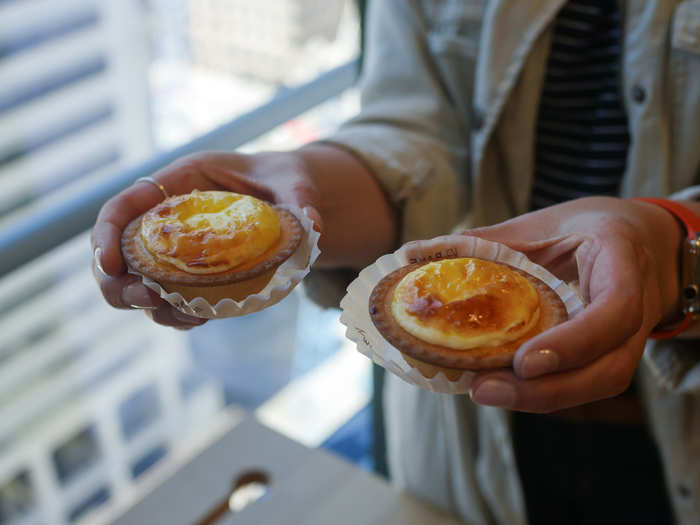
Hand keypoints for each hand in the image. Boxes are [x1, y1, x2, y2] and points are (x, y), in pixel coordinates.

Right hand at [91, 151, 321, 328]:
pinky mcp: (194, 275)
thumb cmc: (283, 179)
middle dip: (119, 283)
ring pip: (138, 283)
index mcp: (179, 184)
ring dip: (148, 306)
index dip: (106, 235)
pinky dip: (175, 314)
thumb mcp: (292, 180)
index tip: (109, 264)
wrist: (292, 199)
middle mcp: (169, 220)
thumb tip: (313, 225)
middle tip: (147, 300)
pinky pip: (170, 299)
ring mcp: (178, 251)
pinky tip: (196, 320)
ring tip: (183, 316)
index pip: (123, 208)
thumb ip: (299, 197)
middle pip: (119, 254)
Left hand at [408, 197, 683, 411]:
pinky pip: (586, 380)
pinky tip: (503, 386)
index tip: (522, 361)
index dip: (573, 342)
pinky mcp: (613, 353)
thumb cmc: (587, 226)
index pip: (615, 310)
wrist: (642, 239)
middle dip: (547, 390)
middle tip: (484, 390)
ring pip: (600, 383)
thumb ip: (485, 241)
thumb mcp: (541, 223)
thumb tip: (411, 253)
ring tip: (484, 392)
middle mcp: (638, 307)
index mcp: (623, 261)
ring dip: (542, 398)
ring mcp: (631, 337)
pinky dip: (546, 389)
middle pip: (608, 369)